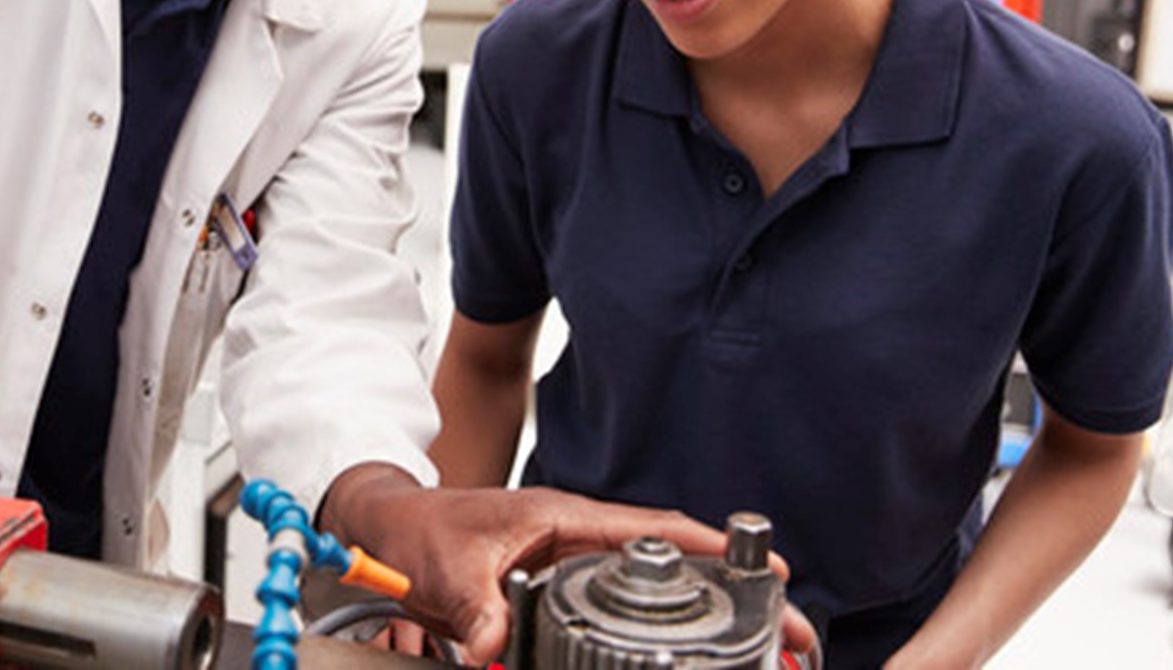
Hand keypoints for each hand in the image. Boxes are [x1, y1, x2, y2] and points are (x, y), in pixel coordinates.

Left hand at [320, 464, 816, 665]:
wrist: (385, 529)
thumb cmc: (418, 531)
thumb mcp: (445, 569)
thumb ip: (473, 607)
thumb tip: (494, 647)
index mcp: (563, 517)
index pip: (653, 527)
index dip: (714, 546)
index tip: (772, 569)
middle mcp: (576, 537)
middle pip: (670, 562)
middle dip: (732, 593)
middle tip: (787, 633)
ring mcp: (570, 563)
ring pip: (651, 589)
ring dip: (703, 615)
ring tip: (760, 652)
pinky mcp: (557, 590)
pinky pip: (616, 609)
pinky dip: (652, 631)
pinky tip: (682, 655)